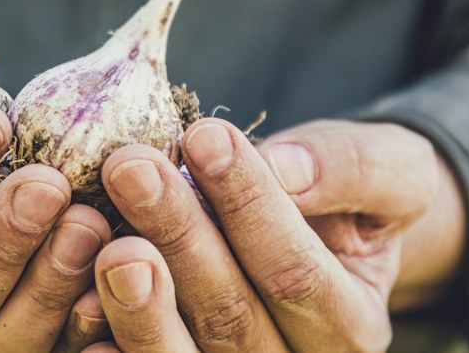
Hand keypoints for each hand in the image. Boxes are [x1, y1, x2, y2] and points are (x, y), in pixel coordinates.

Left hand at [88, 118, 463, 351]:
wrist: (328, 237)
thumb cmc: (350, 196)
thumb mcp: (386, 171)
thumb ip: (349, 170)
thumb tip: (287, 167)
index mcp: (353, 324)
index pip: (297, 270)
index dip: (249, 205)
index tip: (204, 136)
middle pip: (232, 315)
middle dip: (178, 236)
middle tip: (129, 167)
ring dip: (138, 304)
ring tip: (108, 240)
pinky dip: (111, 350)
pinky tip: (81, 309)